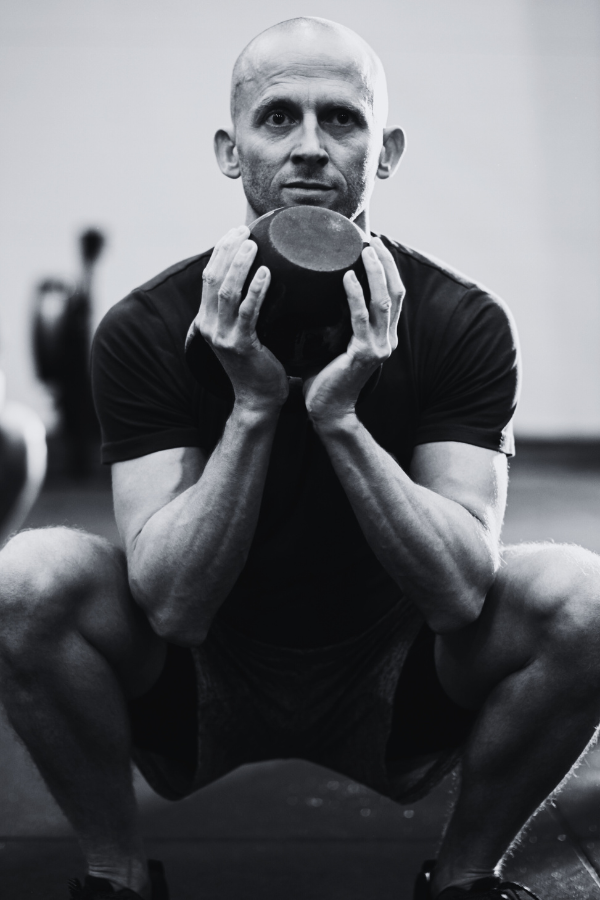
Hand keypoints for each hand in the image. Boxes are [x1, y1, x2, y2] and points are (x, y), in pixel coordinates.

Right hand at [189, 226, 288, 412]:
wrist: (258, 400)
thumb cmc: (259, 364)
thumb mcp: (244, 332)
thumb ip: (245, 309)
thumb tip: (265, 277)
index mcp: (207, 320)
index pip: (208, 277)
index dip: (220, 251)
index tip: (236, 231)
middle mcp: (209, 326)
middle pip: (213, 278)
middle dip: (227, 250)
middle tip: (245, 231)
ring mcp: (222, 337)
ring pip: (226, 291)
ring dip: (240, 264)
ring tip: (253, 244)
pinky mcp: (240, 345)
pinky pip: (248, 312)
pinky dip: (256, 290)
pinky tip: (267, 273)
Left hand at [303, 236, 403, 427]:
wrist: (327, 411)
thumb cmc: (325, 376)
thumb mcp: (335, 342)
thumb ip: (336, 319)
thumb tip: (315, 290)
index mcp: (383, 335)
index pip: (393, 294)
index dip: (387, 268)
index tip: (373, 244)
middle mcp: (387, 339)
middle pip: (395, 291)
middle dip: (386, 263)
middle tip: (370, 240)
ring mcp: (378, 347)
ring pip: (383, 300)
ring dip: (375, 272)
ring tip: (364, 250)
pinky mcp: (364, 354)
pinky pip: (360, 318)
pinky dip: (356, 295)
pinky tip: (346, 276)